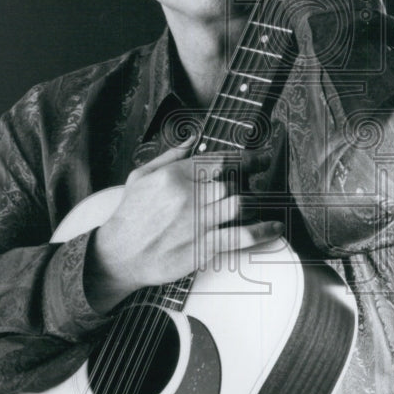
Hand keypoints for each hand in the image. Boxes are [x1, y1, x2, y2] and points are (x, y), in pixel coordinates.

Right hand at [82, 140, 281, 312]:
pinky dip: (262, 231)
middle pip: (233, 182)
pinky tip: (275, 228)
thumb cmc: (130, 215)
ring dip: (258, 201)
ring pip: (240, 205)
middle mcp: (188, 196)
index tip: (259, 158)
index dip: (245, 158)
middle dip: (253, 178)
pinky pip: (239, 236)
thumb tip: (191, 140)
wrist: (118, 253)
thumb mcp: (141, 176)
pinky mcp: (202, 247)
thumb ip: (169, 156)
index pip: (219, 161)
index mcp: (175, 175)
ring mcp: (197, 222)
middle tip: (265, 177)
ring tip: (268, 200)